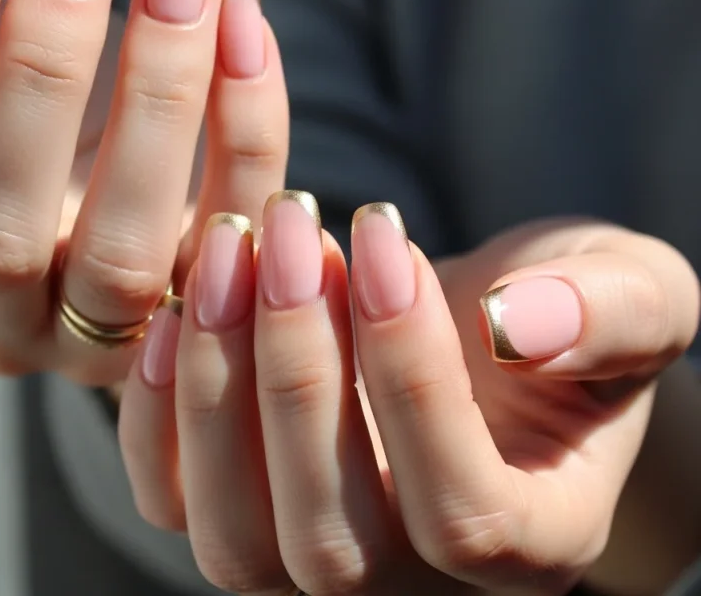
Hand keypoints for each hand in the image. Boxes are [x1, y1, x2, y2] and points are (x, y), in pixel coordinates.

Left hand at [118, 197, 698, 594]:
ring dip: (218, 384)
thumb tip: (520, 325)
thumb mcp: (628, 292)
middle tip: (287, 226)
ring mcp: (314, 559)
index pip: (461, 514)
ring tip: (230, 249)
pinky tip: (175, 307)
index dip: (412, 374)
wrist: (482, 326)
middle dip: (298, 368)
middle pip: (332, 539)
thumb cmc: (564, 311)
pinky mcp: (244, 513)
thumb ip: (606, 312)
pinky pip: (175, 502)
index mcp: (530, 547)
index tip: (385, 235)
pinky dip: (159, 414)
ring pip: (239, 537)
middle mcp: (414, 586)